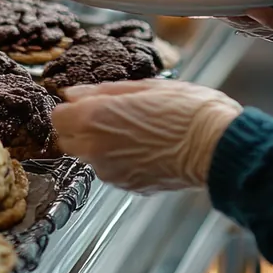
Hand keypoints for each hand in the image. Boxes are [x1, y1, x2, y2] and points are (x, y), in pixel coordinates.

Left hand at [52, 80, 242, 193]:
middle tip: (106, 116)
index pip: (57, 117)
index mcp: (95, 117)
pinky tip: (143, 147)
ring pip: (88, 156)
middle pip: (66, 140)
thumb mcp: (144, 87)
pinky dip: (117, 159)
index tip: (83, 103)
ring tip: (132, 130)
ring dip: (99, 144)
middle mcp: (96, 147)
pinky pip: (109, 170)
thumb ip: (102, 91)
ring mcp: (110, 171)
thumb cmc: (187, 110)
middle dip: (78, 128)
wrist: (216, 147)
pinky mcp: (126, 185)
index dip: (69, 108)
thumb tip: (74, 93)